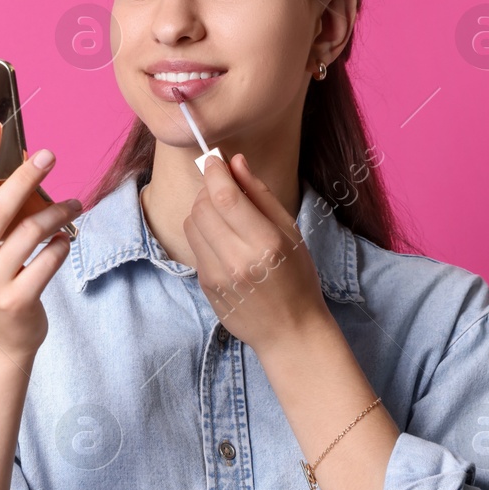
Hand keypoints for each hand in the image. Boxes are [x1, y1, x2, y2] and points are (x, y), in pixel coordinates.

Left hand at [183, 152, 330, 351]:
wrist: (289, 330)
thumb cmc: (297, 278)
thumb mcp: (290, 232)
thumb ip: (260, 194)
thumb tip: (236, 161)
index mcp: (265, 243)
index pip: (225, 198)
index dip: (214, 173)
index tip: (213, 159)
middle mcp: (237, 259)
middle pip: (202, 207)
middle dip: (209, 190)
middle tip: (224, 190)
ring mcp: (217, 275)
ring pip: (191, 224)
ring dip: (202, 211)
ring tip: (225, 217)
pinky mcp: (204, 285)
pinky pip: (194, 246)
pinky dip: (204, 234)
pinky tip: (223, 242)